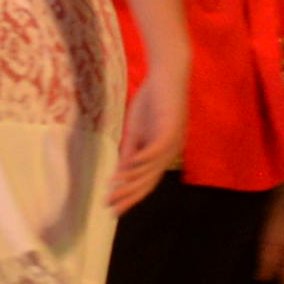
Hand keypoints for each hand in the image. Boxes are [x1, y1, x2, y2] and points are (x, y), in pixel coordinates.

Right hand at [113, 54, 186, 207]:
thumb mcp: (138, 129)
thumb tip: (121, 173)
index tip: (112, 207)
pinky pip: (155, 151)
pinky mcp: (171, 129)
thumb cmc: (153, 99)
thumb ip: (131, 150)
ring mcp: (172, 142)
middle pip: (148, 182)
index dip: (129, 196)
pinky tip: (126, 170)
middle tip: (110, 209)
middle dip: (128, 197)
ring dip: (130, 183)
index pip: (146, 182)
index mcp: (163, 154)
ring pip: (150, 170)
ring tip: (112, 192)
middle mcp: (170, 153)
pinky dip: (140, 162)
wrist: (168, 74)